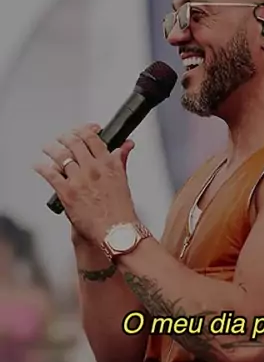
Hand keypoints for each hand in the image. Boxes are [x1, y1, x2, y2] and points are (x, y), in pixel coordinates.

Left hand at [35, 123, 136, 245]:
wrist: (116, 232)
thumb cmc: (121, 211)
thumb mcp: (123, 180)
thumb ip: (121, 160)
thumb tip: (126, 145)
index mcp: (108, 164)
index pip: (92, 138)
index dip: (85, 130)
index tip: (82, 130)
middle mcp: (93, 168)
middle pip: (74, 143)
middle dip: (66, 138)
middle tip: (61, 138)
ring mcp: (79, 179)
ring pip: (60, 156)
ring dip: (51, 149)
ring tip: (47, 148)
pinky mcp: (67, 192)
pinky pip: (50, 174)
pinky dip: (42, 168)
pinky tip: (38, 165)